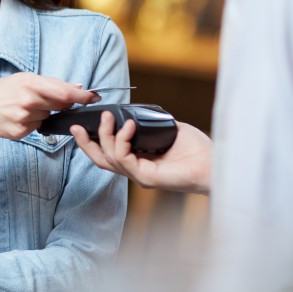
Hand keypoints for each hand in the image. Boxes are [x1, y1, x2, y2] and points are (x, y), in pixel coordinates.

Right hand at [0, 72, 99, 140]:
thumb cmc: (3, 90)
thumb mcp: (25, 78)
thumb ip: (52, 83)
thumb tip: (78, 87)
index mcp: (31, 84)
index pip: (65, 92)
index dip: (83, 96)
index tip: (94, 97)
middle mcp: (29, 102)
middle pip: (60, 105)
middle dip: (61, 103)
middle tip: (45, 98)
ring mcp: (24, 118)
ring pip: (48, 116)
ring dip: (43, 112)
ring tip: (23, 107)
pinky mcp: (21, 132)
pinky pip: (38, 127)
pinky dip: (33, 122)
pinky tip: (19, 116)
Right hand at [70, 112, 212, 194]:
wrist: (217, 164)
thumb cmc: (198, 150)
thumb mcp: (167, 129)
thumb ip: (149, 123)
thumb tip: (134, 113)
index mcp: (140, 161)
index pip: (109, 154)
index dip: (94, 142)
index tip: (83, 126)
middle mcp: (137, 171)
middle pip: (101, 160)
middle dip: (86, 143)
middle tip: (76, 126)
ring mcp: (140, 176)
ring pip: (108, 158)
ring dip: (105, 135)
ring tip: (108, 117)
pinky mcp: (146, 178)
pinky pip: (123, 158)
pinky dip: (122, 140)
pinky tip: (129, 126)